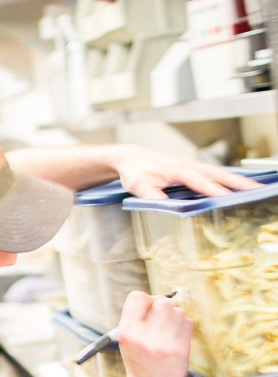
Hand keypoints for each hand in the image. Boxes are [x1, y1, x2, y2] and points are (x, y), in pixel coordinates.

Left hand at [113, 144, 260, 198]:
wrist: (131, 158)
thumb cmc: (135, 172)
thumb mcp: (140, 187)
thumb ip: (154, 197)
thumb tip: (168, 208)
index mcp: (178, 168)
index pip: (202, 182)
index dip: (217, 191)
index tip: (230, 199)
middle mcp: (189, 164)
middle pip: (219, 174)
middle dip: (238, 183)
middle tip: (255, 191)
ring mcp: (192, 164)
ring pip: (219, 172)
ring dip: (237, 180)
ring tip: (254, 189)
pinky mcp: (192, 167)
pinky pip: (214, 173)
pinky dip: (227, 179)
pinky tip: (237, 187)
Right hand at [117, 290, 191, 376]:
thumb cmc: (140, 363)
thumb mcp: (127, 340)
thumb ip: (138, 319)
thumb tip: (159, 298)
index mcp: (127, 332)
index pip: (137, 297)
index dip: (147, 299)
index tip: (151, 307)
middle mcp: (143, 337)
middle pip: (162, 301)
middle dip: (166, 307)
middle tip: (164, 319)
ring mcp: (162, 343)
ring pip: (178, 311)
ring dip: (177, 317)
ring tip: (171, 329)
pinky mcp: (179, 350)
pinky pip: (189, 324)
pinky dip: (186, 327)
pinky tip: (178, 336)